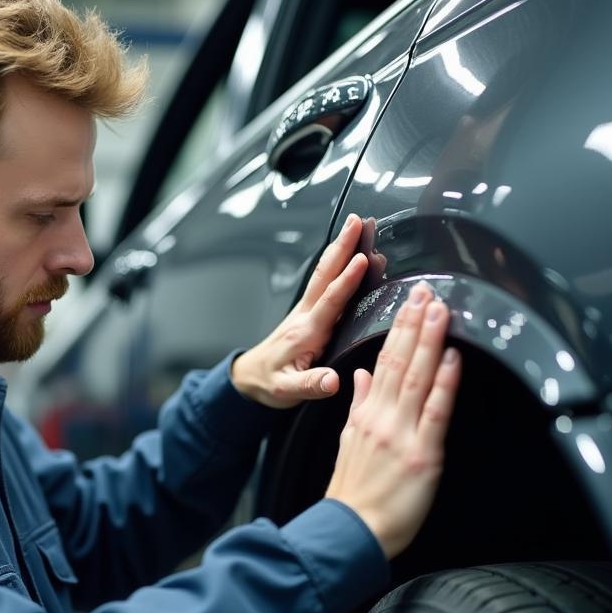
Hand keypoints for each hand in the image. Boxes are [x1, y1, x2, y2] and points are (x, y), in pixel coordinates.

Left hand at [231, 213, 368, 407]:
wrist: (249, 379)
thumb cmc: (269, 384)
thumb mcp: (287, 391)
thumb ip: (311, 384)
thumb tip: (333, 381)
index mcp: (306, 334)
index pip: (329, 301)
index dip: (346, 281)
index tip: (362, 259)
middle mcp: (305, 317)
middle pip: (325, 275)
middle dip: (342, 247)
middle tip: (358, 221)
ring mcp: (305, 312)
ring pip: (324, 274)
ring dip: (339, 249)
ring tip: (355, 226)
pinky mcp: (307, 314)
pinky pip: (324, 283)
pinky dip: (337, 265)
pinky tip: (348, 255)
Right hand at [326, 281, 461, 559]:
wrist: (352, 530)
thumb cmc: (352, 493)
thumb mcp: (347, 443)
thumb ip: (358, 405)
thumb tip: (361, 376)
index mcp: (364, 415)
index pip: (382, 362)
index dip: (398, 330)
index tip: (409, 304)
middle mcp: (381, 419)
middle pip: (399, 362)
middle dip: (414, 324)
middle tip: (427, 292)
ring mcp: (401, 434)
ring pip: (416, 378)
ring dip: (429, 341)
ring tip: (440, 311)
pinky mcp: (422, 455)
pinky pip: (434, 412)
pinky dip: (443, 383)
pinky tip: (452, 359)